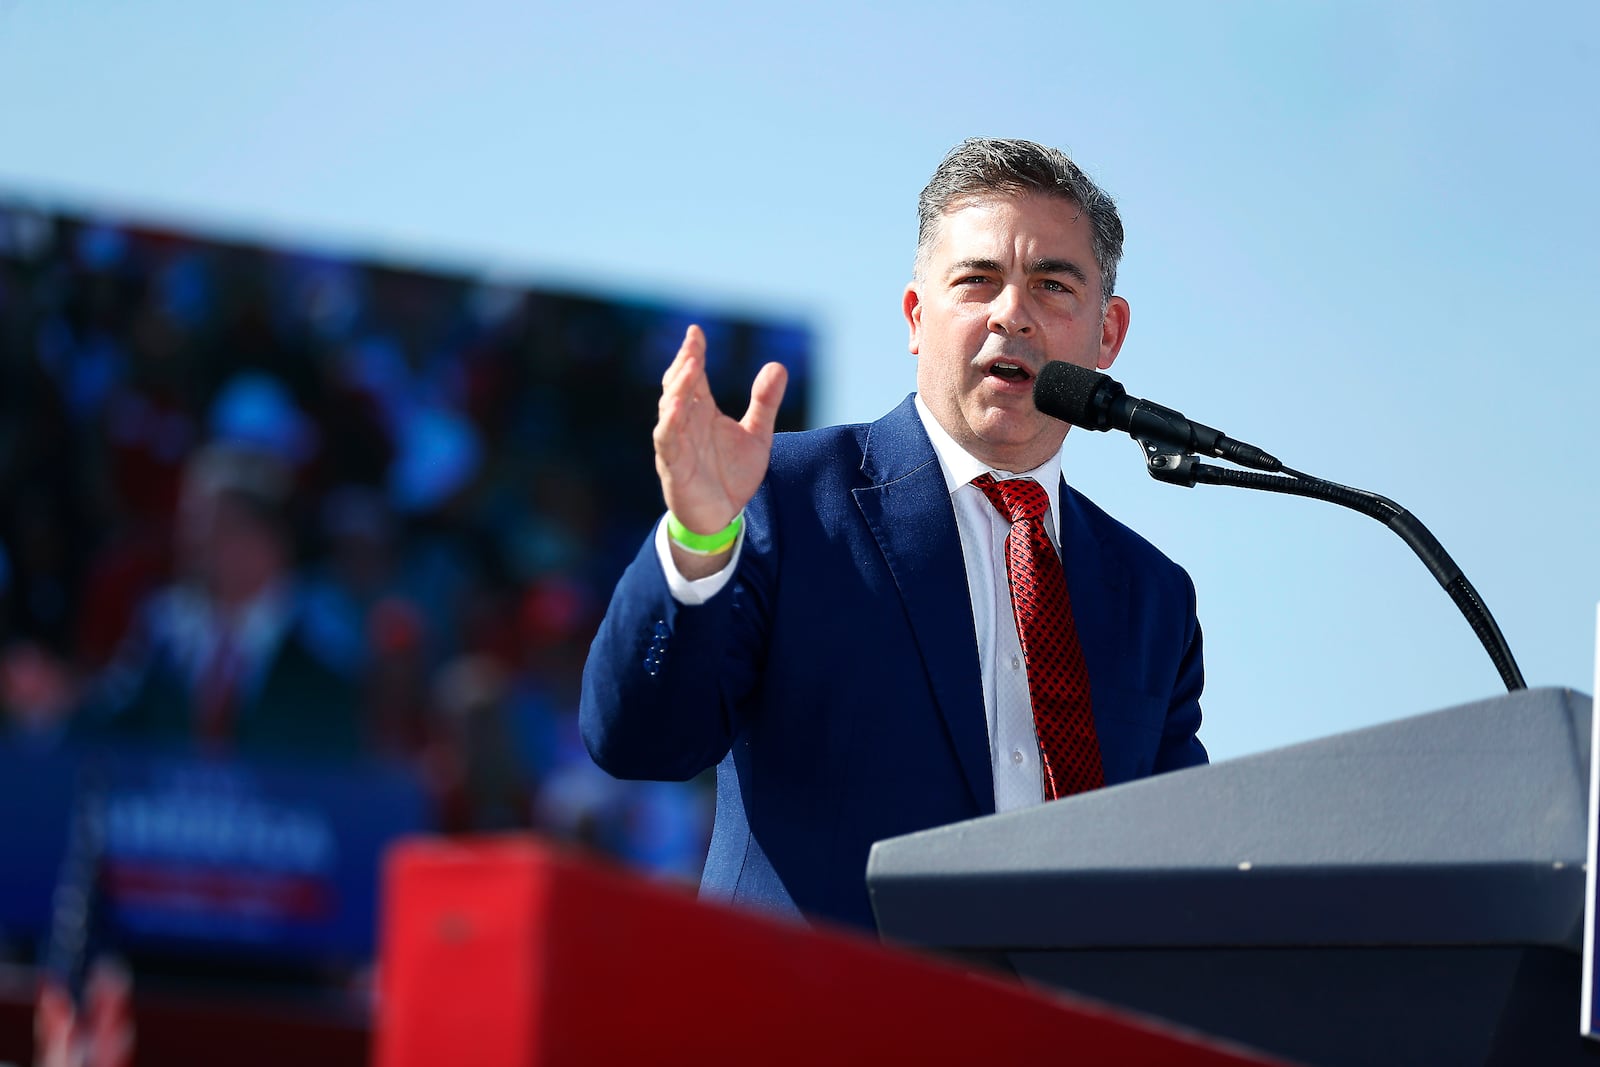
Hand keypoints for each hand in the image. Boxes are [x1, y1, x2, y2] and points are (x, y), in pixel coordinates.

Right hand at [653, 325, 787, 567]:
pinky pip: (668, 442)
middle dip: (684, 365)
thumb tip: (778, 365)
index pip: (694, 376)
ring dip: (678, 388)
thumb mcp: (757, 435)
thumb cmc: (733, 474)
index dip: (693, 353)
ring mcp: (677, 443)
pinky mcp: (674, 467)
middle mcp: (686, 422)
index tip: (695, 331)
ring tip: (689, 368)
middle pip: (678, 386)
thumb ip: (765, 402)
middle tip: (693, 345)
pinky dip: (669, 424)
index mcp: (703, 411)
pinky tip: (675, 408)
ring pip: (670, 410)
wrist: (723, 517)